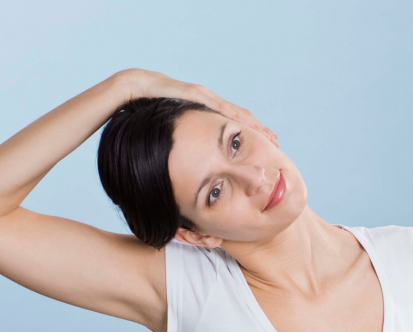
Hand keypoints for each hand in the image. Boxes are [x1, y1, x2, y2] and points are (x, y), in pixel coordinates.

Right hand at [114, 68, 278, 146]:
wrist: (135, 88)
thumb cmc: (152, 110)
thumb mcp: (177, 130)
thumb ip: (188, 141)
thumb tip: (194, 162)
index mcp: (206, 112)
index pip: (234, 123)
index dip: (251, 133)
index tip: (266, 144)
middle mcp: (209, 102)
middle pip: (241, 117)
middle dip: (259, 129)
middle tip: (276, 141)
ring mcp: (204, 97)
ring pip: (236, 113)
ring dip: (254, 125)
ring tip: (270, 136)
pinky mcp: (196, 95)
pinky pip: (220, 108)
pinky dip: (235, 118)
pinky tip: (249, 125)